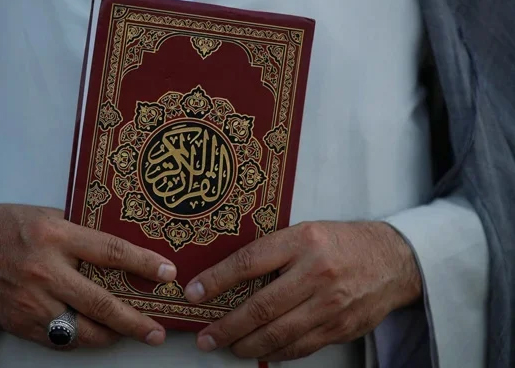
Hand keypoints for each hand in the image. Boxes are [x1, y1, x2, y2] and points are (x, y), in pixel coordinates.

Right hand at [0, 204, 176, 349]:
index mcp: (56, 237)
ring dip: (111, 336)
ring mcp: (33, 302)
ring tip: (129, 335)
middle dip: (135, 322)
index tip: (168, 273)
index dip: (144, 264)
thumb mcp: (47, 216)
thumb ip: (80, 233)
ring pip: (82, 331)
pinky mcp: (21, 323)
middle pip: (101, 303)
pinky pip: (60, 340)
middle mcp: (47, 272)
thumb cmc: (7, 226)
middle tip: (157, 332)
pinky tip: (94, 334)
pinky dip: (80, 339)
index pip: (111, 252)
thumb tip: (118, 249)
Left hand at [184, 221, 421, 360]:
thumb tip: (227, 278)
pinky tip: (259, 352)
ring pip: (278, 334)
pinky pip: (300, 347)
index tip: (193, 293)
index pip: (248, 263)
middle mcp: (315, 273)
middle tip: (205, 337)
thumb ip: (272, 253)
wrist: (393, 260)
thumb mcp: (305, 233)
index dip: (215, 281)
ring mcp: (330, 304)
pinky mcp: (340, 327)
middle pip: (260, 307)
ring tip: (227, 347)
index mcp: (302, 241)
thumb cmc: (341, 243)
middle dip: (226, 327)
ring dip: (246, 345)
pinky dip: (275, 353)